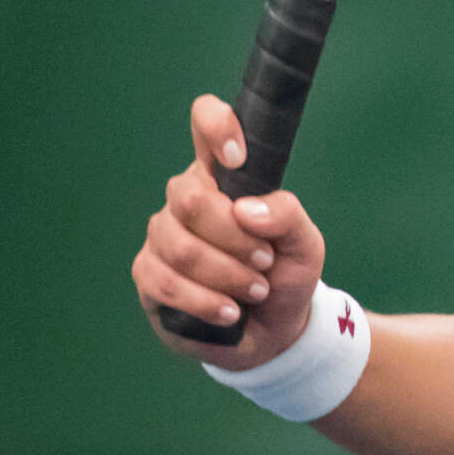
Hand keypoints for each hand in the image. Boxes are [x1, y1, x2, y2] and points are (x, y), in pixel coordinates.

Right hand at [132, 95, 327, 369]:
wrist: (273, 331)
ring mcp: (162, 236)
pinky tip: (229, 311)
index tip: (239, 158)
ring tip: (255, 290)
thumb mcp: (305, 244)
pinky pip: (165, 282)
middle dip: (236, 238)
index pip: (206, 124)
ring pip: (180, 247)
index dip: (216, 127)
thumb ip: (287, 216)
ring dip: (227, 275)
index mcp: (224, 176)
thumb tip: (246, 210)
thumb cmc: (285, 274)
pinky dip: (205, 301)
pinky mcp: (148, 275)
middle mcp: (186, 198)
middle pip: (192, 199)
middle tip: (265, 261)